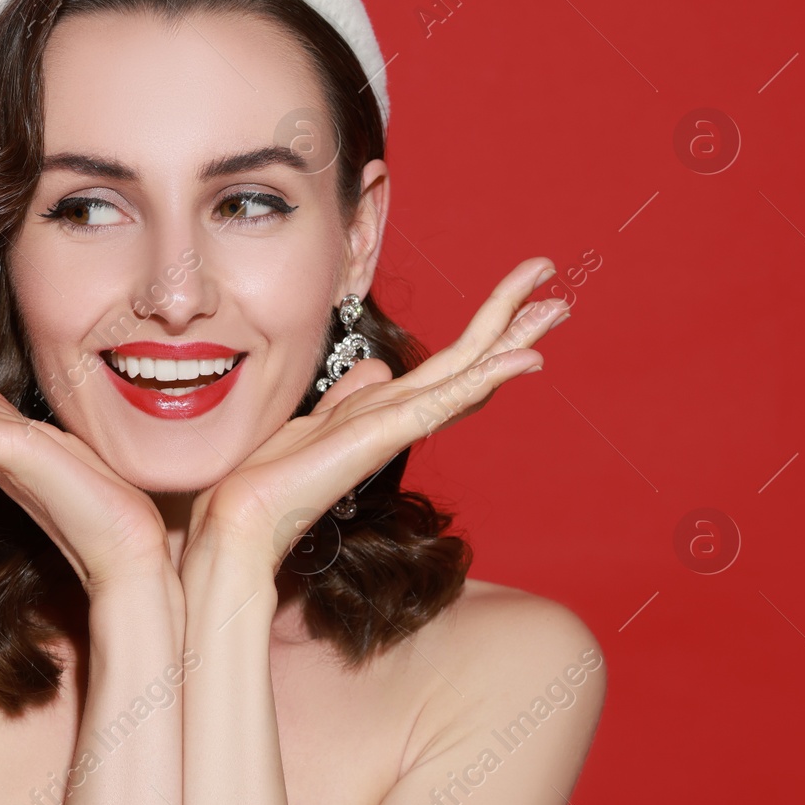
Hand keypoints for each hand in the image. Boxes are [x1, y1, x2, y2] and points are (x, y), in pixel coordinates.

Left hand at [185, 258, 568, 574]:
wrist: (246, 513)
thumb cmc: (273, 471)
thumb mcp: (317, 416)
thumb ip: (350, 394)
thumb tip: (377, 368)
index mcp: (385, 409)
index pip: (449, 365)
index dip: (486, 334)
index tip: (519, 300)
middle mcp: (399, 415)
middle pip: (470, 361)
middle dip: (513, 323)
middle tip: (558, 291)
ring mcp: (398, 425)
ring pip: (468, 371)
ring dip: (514, 338)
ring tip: (557, 306)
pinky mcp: (388, 434)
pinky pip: (446, 398)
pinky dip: (486, 377)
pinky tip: (523, 361)